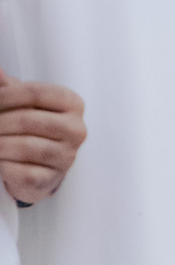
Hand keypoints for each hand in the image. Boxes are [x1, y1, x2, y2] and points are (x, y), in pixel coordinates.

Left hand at [0, 72, 86, 203]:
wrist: (42, 163)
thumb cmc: (33, 126)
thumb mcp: (24, 102)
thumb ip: (10, 87)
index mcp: (72, 103)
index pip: (35, 93)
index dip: (6, 96)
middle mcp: (75, 130)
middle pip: (28, 120)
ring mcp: (67, 156)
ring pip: (25, 147)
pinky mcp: (53, 178)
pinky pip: (23, 172)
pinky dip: (4, 165)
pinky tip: (0, 158)